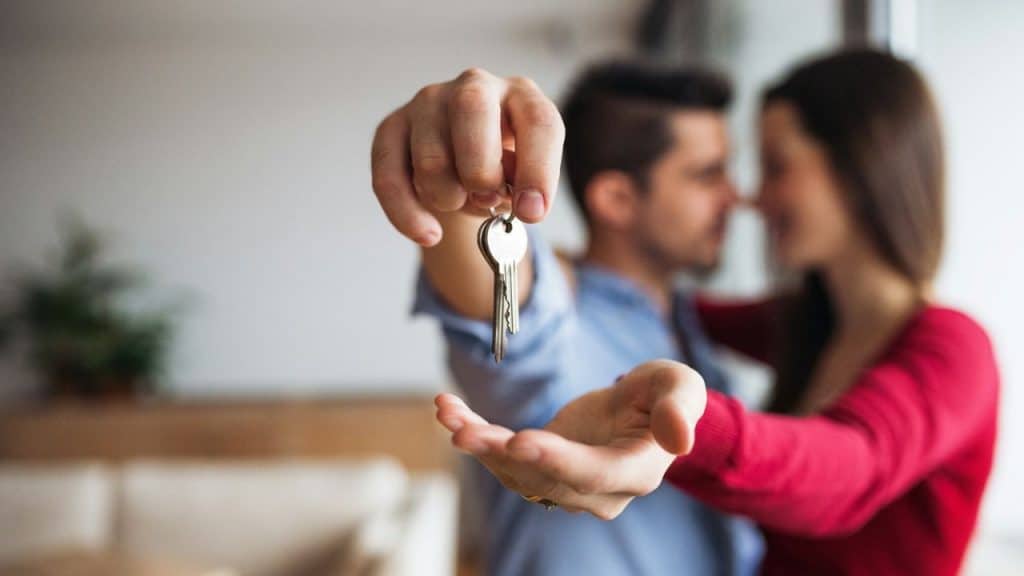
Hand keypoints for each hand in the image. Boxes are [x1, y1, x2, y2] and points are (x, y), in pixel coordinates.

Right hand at [370, 68, 564, 245]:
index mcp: (521, 96)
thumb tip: (497, 198)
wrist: (462, 166)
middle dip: (481, 171)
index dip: (537, 170)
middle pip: (472, 110)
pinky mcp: (392, 127)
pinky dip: (409, 214)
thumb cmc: (500, 170)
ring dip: (448, 198)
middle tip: (485, 200)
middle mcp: (474, 87)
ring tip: (458, 201)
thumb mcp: (520, 178)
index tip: (531, 213)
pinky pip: (389, 177)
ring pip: (431, 158)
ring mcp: (429, 103)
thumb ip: (517, 187)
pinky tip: (428, 234)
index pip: (538, 121)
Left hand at [435, 360, 707, 519]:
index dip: (556, 460)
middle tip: (464, 432)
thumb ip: (679, 408)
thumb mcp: (679, 386)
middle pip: (544, 477)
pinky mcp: (541, 467)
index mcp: (636, 471)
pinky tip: (448, 409)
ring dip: (478, 444)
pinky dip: (474, 434)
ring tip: (448, 412)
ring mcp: (566, 484)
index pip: (593, 473)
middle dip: (500, 453)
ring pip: (515, 471)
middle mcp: (598, 490)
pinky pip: (502, 458)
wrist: (644, 407)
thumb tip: (680, 439)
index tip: (520, 441)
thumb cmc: (664, 394)